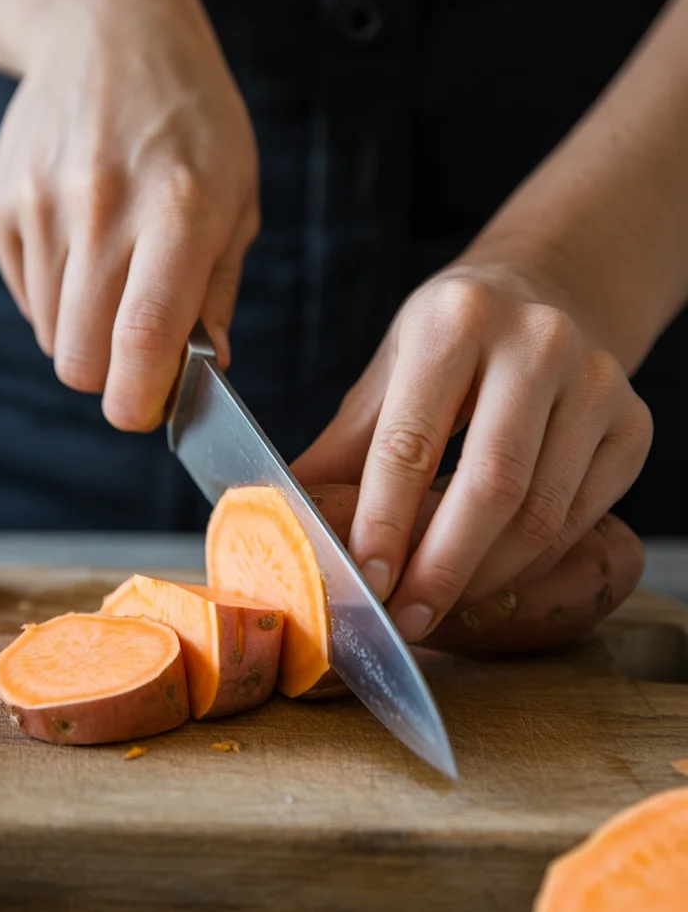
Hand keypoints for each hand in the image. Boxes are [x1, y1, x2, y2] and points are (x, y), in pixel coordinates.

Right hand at [0, 0, 258, 429]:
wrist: (109, 35)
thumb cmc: (191, 125)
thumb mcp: (237, 200)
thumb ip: (218, 293)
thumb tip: (207, 369)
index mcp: (177, 212)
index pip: (141, 336)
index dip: (138, 398)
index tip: (145, 411)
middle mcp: (101, 209)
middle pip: (80, 357)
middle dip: (110, 376)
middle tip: (138, 350)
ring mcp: (41, 204)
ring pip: (51, 335)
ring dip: (85, 331)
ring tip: (116, 275)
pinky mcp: (2, 202)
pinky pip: (25, 296)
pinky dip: (56, 297)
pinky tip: (82, 247)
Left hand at [293, 264, 651, 641]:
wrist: (550, 292)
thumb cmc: (455, 340)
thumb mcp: (390, 371)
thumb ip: (343, 447)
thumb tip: (277, 518)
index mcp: (456, 321)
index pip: (411, 441)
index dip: (385, 521)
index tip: (367, 580)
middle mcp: (537, 343)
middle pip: (491, 485)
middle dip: (442, 567)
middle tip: (407, 618)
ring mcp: (597, 382)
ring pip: (543, 513)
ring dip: (486, 576)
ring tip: (440, 604)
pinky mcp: (634, 423)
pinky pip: (582, 518)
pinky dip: (532, 562)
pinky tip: (491, 576)